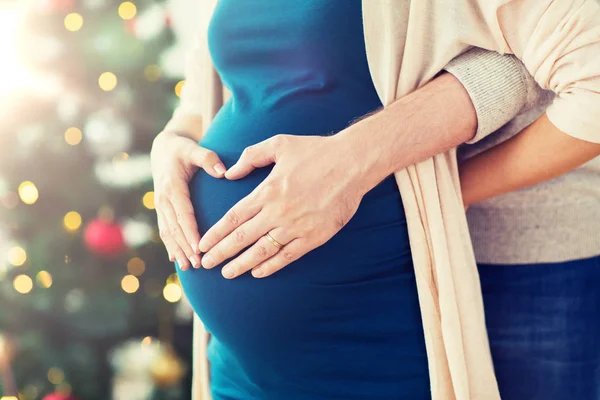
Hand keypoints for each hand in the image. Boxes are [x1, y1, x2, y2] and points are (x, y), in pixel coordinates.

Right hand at [151, 130, 225, 269]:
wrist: (163, 150)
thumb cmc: (182, 149)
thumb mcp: (193, 149)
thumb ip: (208, 158)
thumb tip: (223, 172)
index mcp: (172, 186)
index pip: (182, 213)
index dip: (189, 231)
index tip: (198, 247)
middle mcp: (163, 199)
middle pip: (174, 227)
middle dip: (185, 247)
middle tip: (198, 264)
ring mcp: (160, 206)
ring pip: (168, 232)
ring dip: (178, 250)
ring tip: (189, 267)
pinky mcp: (161, 210)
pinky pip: (164, 230)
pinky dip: (170, 246)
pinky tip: (177, 260)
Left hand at [197, 133, 373, 278]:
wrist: (352, 163)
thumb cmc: (316, 151)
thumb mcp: (279, 144)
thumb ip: (251, 157)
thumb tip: (229, 174)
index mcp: (267, 191)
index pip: (233, 218)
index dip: (215, 234)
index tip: (202, 244)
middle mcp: (278, 212)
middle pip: (242, 238)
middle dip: (221, 253)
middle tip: (206, 264)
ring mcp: (296, 226)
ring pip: (262, 251)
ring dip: (242, 264)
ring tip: (227, 274)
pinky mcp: (314, 236)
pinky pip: (287, 256)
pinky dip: (271, 266)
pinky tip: (258, 272)